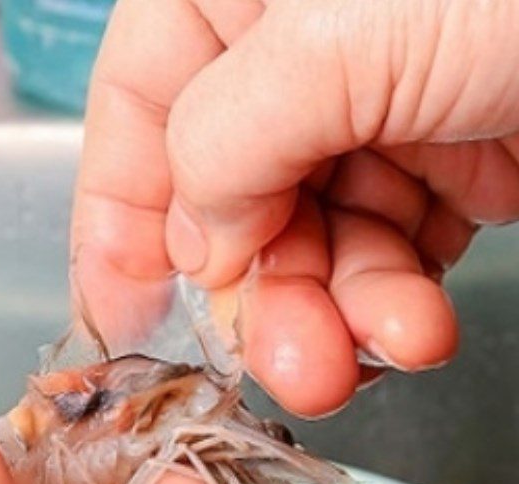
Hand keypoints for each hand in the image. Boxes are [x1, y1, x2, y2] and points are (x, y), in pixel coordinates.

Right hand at [72, 0, 518, 416]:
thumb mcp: (339, 33)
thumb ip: (227, 141)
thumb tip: (194, 246)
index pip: (138, 116)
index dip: (119, 225)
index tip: (120, 323)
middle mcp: (292, 57)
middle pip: (228, 207)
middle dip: (254, 298)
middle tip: (279, 365)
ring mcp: (373, 113)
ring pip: (309, 249)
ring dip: (327, 319)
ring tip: (353, 361)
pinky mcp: (448, 164)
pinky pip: (386, 258)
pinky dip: (390, 309)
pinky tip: (410, 331)